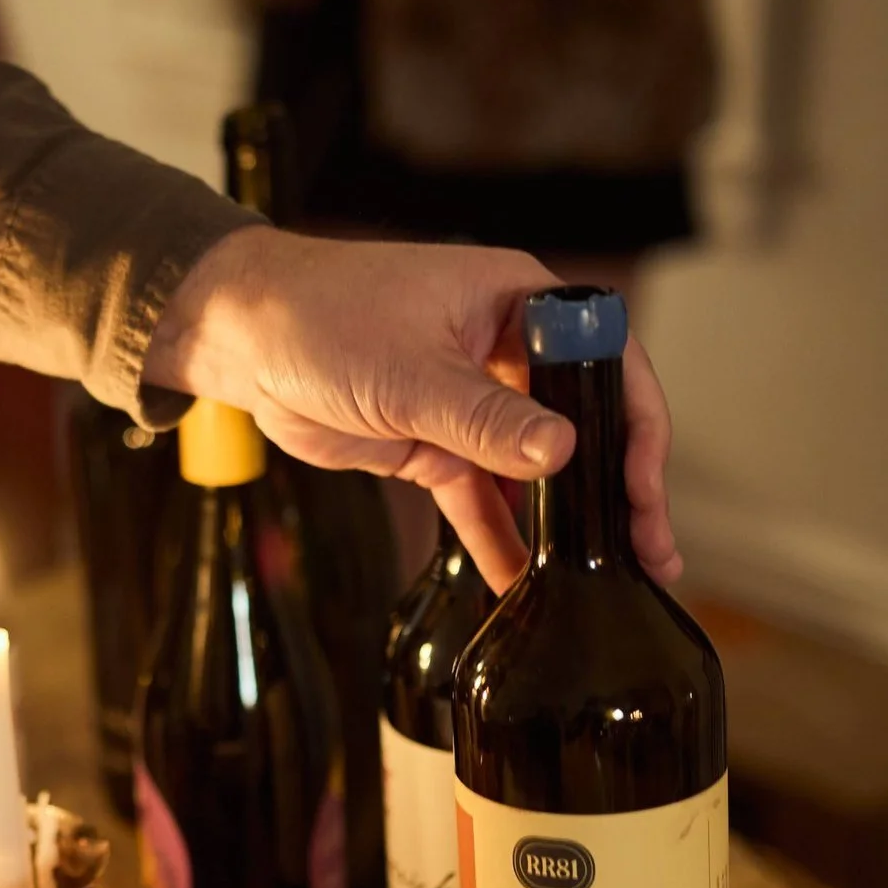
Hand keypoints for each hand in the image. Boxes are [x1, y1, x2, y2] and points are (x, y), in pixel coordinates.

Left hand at [146, 227, 680, 593]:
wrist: (241, 339)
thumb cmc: (320, 316)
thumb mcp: (410, 371)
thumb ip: (487, 418)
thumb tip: (563, 454)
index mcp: (519, 303)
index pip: (608, 362)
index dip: (637, 426)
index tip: (644, 489)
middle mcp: (506, 351)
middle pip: (583, 423)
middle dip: (614, 489)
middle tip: (646, 552)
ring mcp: (472, 402)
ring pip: (535, 471)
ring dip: (561, 525)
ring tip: (596, 583)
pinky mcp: (434, 444)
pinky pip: (482, 498)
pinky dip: (500, 538)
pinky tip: (522, 584)